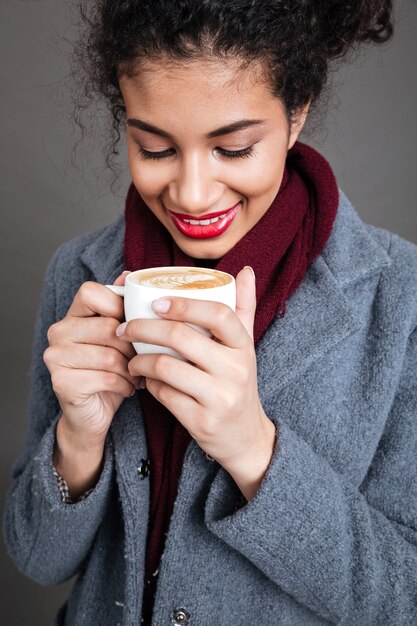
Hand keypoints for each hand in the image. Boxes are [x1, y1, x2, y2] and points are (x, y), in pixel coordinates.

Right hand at [43, 271, 141, 446]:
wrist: (93, 415)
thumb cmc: (110, 372)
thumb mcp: (120, 338)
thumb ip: (122, 306)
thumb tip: (129, 274)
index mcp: (72, 315)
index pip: (91, 292)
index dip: (118, 305)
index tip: (134, 325)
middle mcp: (58, 332)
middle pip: (108, 326)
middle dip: (133, 347)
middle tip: (142, 359)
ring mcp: (55, 357)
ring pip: (110, 355)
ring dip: (132, 370)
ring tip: (137, 376)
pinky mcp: (61, 382)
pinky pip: (107, 377)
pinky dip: (125, 386)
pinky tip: (127, 389)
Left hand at [117, 266, 275, 499]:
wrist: (245, 437)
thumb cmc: (238, 383)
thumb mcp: (245, 347)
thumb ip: (243, 307)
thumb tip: (245, 270)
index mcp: (244, 346)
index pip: (218, 314)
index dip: (184, 304)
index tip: (155, 302)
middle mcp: (236, 369)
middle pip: (181, 337)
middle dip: (144, 328)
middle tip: (125, 327)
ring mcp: (220, 397)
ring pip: (165, 366)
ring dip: (140, 359)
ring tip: (132, 357)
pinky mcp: (202, 421)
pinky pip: (164, 394)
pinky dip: (148, 383)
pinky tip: (145, 379)